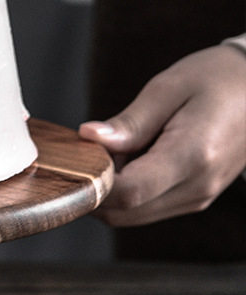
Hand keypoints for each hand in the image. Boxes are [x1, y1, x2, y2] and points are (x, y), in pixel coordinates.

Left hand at [78, 45, 245, 226]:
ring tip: (116, 150)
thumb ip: (128, 122)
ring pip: (129, 215)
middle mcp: (197, 187)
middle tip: (90, 150)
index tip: (77, 157)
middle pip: (122, 212)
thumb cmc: (218, 79)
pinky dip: (125, 192)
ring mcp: (197, 198)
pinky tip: (130, 159)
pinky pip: (145, 208)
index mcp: (193, 156)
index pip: (128, 192)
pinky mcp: (193, 199)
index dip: (93, 182)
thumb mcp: (168, 88)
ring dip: (109, 191)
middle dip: (94, 187)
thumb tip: (89, 138)